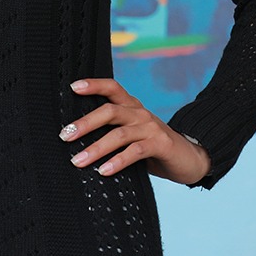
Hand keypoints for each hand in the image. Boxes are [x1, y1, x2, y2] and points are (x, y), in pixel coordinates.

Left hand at [62, 78, 210, 185]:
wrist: (190, 158)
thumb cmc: (153, 148)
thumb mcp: (132, 135)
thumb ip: (112, 133)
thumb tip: (76, 142)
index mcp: (132, 107)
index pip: (112, 87)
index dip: (94, 84)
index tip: (73, 87)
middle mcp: (140, 113)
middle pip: (110, 111)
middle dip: (85, 123)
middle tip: (65, 136)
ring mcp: (151, 127)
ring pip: (119, 133)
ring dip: (96, 148)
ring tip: (77, 161)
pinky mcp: (160, 144)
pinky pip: (135, 151)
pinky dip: (118, 161)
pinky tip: (103, 171)